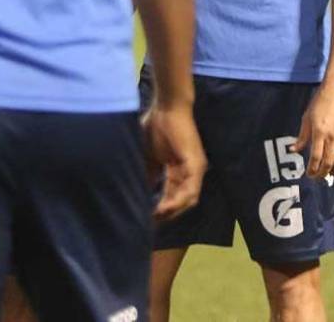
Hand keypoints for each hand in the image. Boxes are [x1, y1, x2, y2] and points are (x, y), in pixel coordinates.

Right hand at [143, 102, 206, 221]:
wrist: (165, 107)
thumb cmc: (155, 128)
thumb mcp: (148, 158)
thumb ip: (147, 176)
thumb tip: (137, 195)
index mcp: (178, 171)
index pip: (171, 198)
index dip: (159, 211)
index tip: (142, 220)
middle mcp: (190, 172)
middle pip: (181, 203)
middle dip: (164, 216)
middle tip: (147, 225)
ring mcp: (195, 168)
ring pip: (188, 200)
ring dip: (171, 212)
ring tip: (153, 219)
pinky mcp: (196, 163)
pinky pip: (191, 189)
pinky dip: (178, 201)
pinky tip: (163, 208)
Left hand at [293, 80, 333, 178]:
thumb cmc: (320, 101)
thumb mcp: (307, 117)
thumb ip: (302, 136)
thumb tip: (294, 150)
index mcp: (319, 132)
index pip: (316, 158)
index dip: (312, 170)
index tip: (309, 174)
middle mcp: (332, 135)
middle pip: (328, 162)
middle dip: (323, 173)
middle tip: (319, 177)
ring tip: (330, 173)